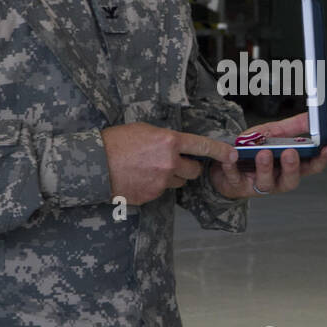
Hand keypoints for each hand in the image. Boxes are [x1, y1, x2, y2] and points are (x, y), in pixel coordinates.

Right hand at [102, 122, 235, 204]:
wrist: (94, 164)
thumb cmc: (116, 142)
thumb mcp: (144, 130)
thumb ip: (166, 138)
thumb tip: (178, 145)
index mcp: (169, 141)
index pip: (202, 146)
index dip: (219, 150)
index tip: (231, 154)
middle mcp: (169, 162)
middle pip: (193, 171)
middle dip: (187, 168)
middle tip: (172, 163)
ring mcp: (161, 182)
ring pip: (178, 183)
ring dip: (170, 178)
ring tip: (148, 169)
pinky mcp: (152, 196)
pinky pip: (161, 192)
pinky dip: (154, 187)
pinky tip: (139, 179)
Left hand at [208, 112, 326, 199]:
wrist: (223, 160)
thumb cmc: (252, 150)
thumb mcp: (273, 134)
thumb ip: (292, 127)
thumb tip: (311, 116)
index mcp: (288, 168)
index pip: (310, 167)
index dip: (320, 160)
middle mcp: (276, 180)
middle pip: (290, 181)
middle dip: (292, 168)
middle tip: (290, 153)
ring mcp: (256, 185)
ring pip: (265, 183)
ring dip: (266, 168)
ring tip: (264, 153)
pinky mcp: (236, 185)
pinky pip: (235, 177)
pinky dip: (233, 166)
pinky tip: (233, 155)